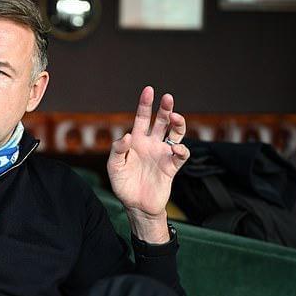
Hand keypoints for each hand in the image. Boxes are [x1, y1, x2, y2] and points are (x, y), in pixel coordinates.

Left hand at [107, 86, 188, 242]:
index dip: (145, 104)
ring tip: (176, 117)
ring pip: (175, 134)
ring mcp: (162, 154)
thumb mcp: (114, 167)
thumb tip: (127, 135)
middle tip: (168, 98)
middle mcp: (151, 144)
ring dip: (178, 124)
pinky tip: (175, 149)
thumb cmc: (123, 185)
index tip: (149, 90)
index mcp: (136, 141)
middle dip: (165, 108)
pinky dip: (181, 150)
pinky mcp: (171, 167)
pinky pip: (180, 155)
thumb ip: (117, 150)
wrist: (136, 206)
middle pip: (161, 121)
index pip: (142, 118)